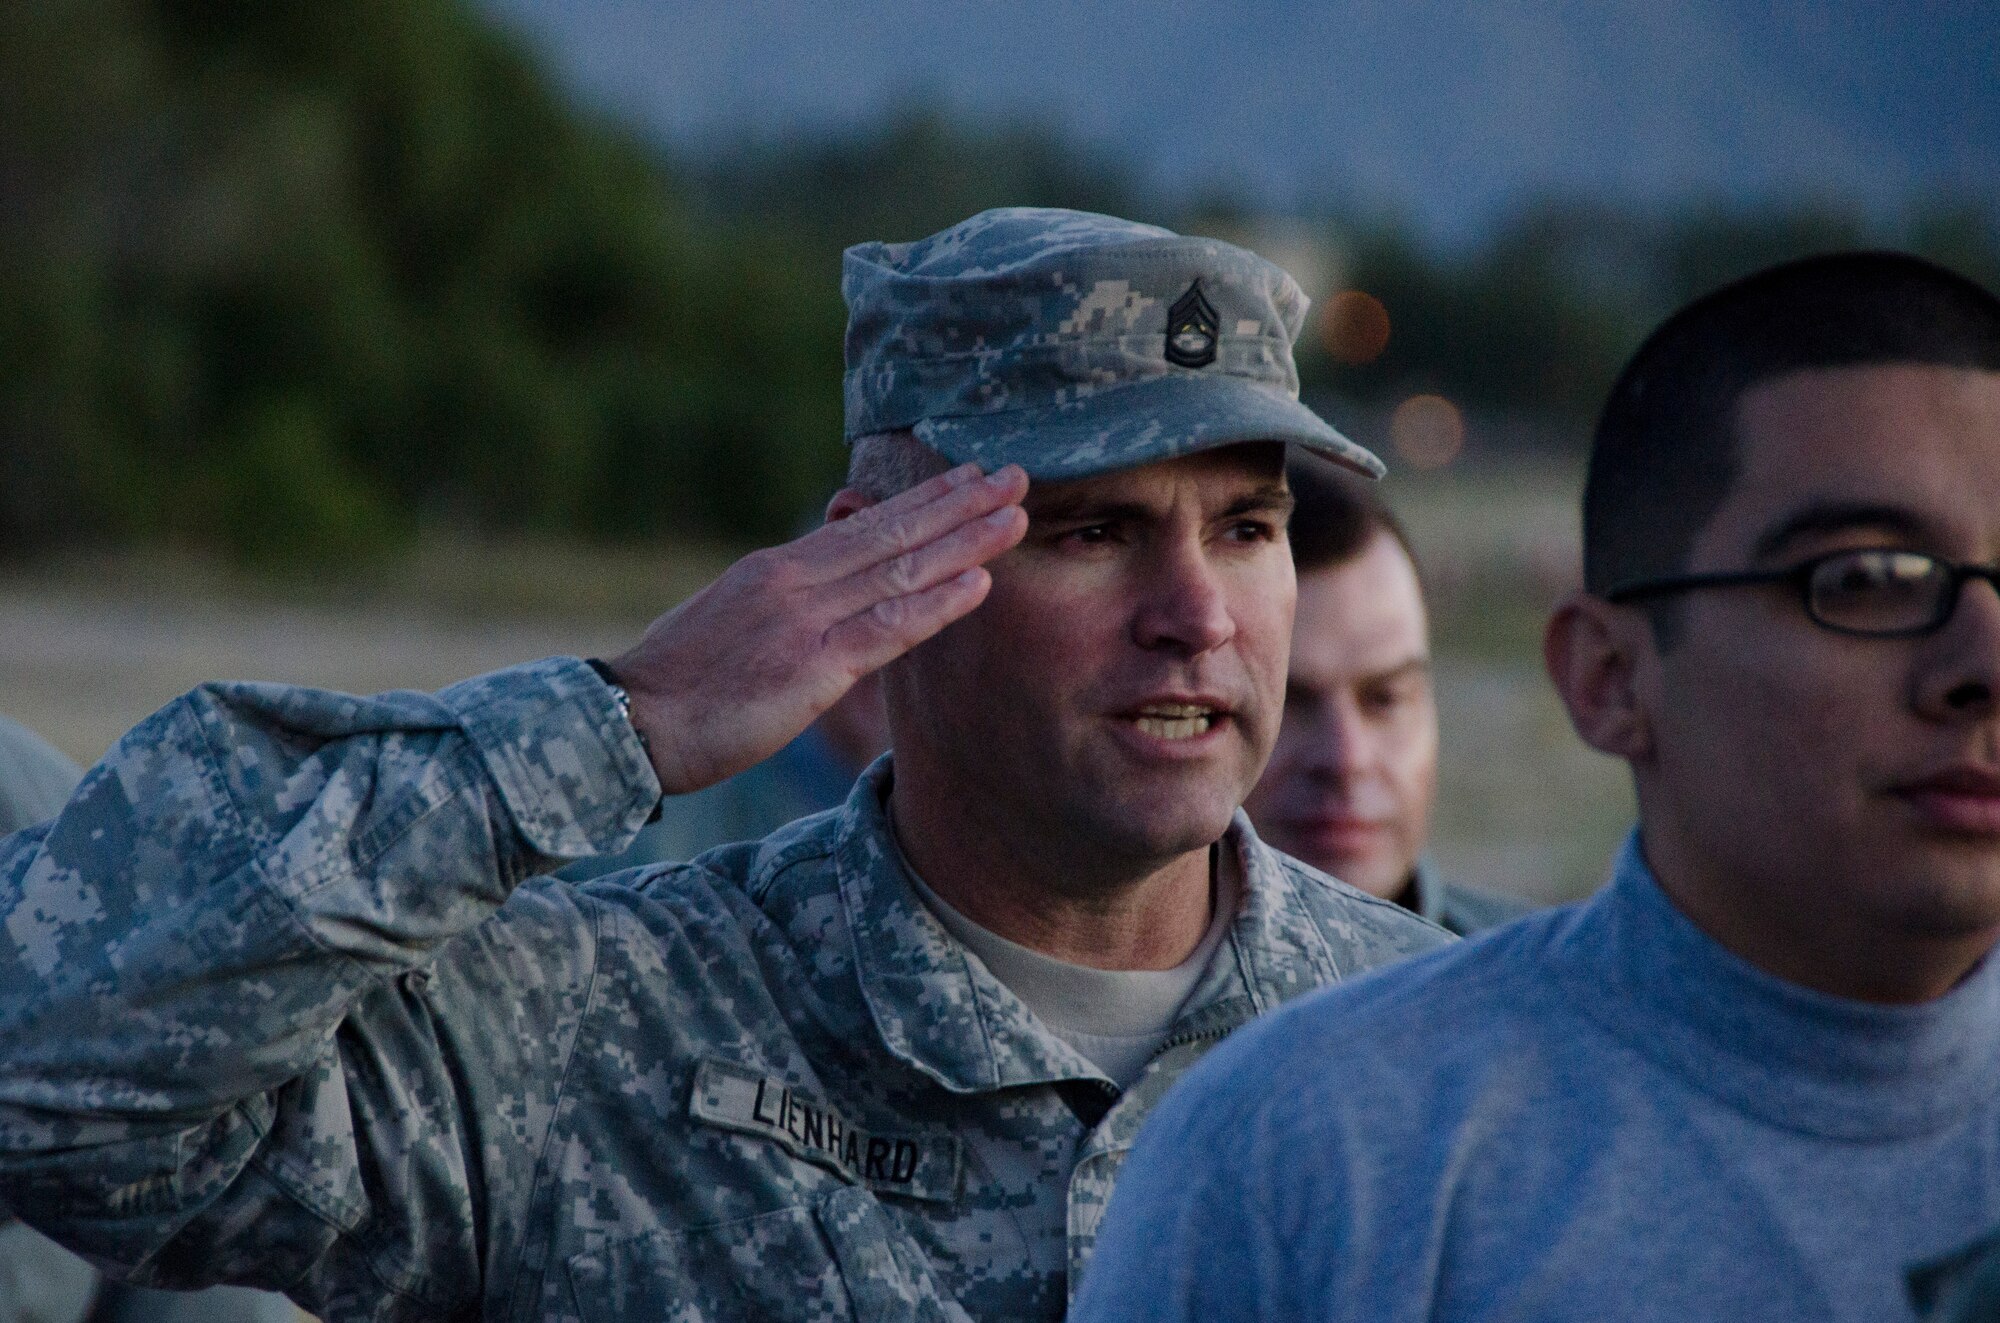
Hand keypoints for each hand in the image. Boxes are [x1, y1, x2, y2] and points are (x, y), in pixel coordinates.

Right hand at [607, 463, 1028, 794]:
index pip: (862, 526)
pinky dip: (939, 602)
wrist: (628, 722)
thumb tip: (825, 602)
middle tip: (1014, 473)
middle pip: (892, 533)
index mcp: (775, 570)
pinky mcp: (811, 667)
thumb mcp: (732, 625)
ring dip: (964, 540)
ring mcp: (805, 620)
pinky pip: (889, 628)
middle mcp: (795, 581)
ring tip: (1014, 515)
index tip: (966, 478)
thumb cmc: (676, 688)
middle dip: (958, 502)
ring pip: (901, 569)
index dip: (920, 501)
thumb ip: (784, 609)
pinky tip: (980, 582)